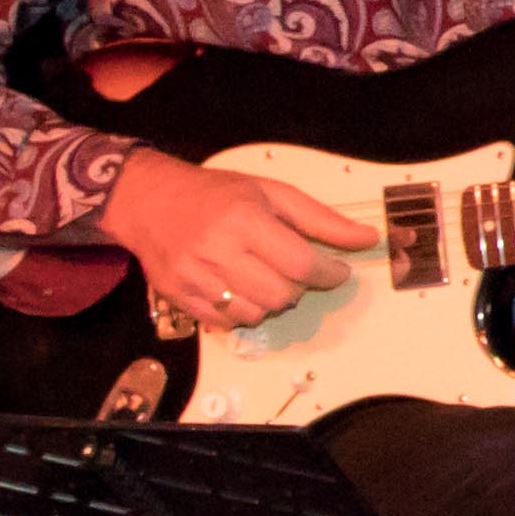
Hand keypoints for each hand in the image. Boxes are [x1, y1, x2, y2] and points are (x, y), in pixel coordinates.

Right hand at [106, 146, 375, 325]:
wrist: (147, 200)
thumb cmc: (216, 193)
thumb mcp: (271, 192)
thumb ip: (320, 219)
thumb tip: (367, 239)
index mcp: (244, 220)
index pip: (301, 265)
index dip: (329, 273)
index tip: (337, 270)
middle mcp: (217, 251)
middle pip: (282, 295)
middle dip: (300, 287)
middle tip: (293, 269)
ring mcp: (194, 278)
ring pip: (257, 313)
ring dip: (273, 301)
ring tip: (264, 276)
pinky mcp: (178, 297)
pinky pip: (228, 323)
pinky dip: (244, 312)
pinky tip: (239, 288)